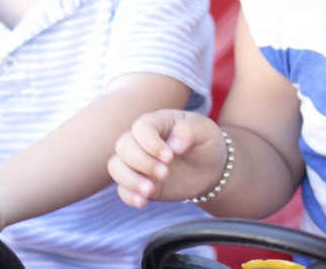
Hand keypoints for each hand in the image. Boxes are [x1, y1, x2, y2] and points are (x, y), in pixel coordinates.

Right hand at [108, 109, 226, 207]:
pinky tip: (143, 202)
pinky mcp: (138, 182)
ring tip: (150, 191)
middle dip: (142, 162)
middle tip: (165, 173)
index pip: (141, 128)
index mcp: (156, 123)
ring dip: (129, 179)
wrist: (209, 168)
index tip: (170, 156)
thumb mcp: (205, 130)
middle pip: (123, 146)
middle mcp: (141, 141)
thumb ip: (189, 131)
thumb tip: (173, 145)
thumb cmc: (205, 142)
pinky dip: (129, 196)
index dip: (150, 143)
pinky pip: (122, 189)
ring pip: (116, 167)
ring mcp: (137, 163)